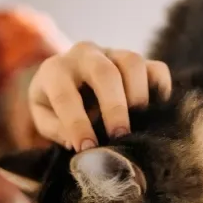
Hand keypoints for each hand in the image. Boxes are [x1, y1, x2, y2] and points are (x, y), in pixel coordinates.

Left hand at [28, 42, 171, 150]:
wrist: (64, 82)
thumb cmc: (52, 105)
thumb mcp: (42, 119)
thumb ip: (55, 130)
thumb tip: (79, 144)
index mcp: (55, 70)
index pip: (65, 95)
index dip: (76, 124)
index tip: (87, 149)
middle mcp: (84, 55)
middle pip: (104, 72)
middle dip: (114, 107)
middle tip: (119, 136)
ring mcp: (113, 53)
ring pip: (133, 62)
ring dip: (138, 95)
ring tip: (138, 124)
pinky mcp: (137, 62)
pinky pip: (156, 69)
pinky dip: (160, 90)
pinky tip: (154, 114)